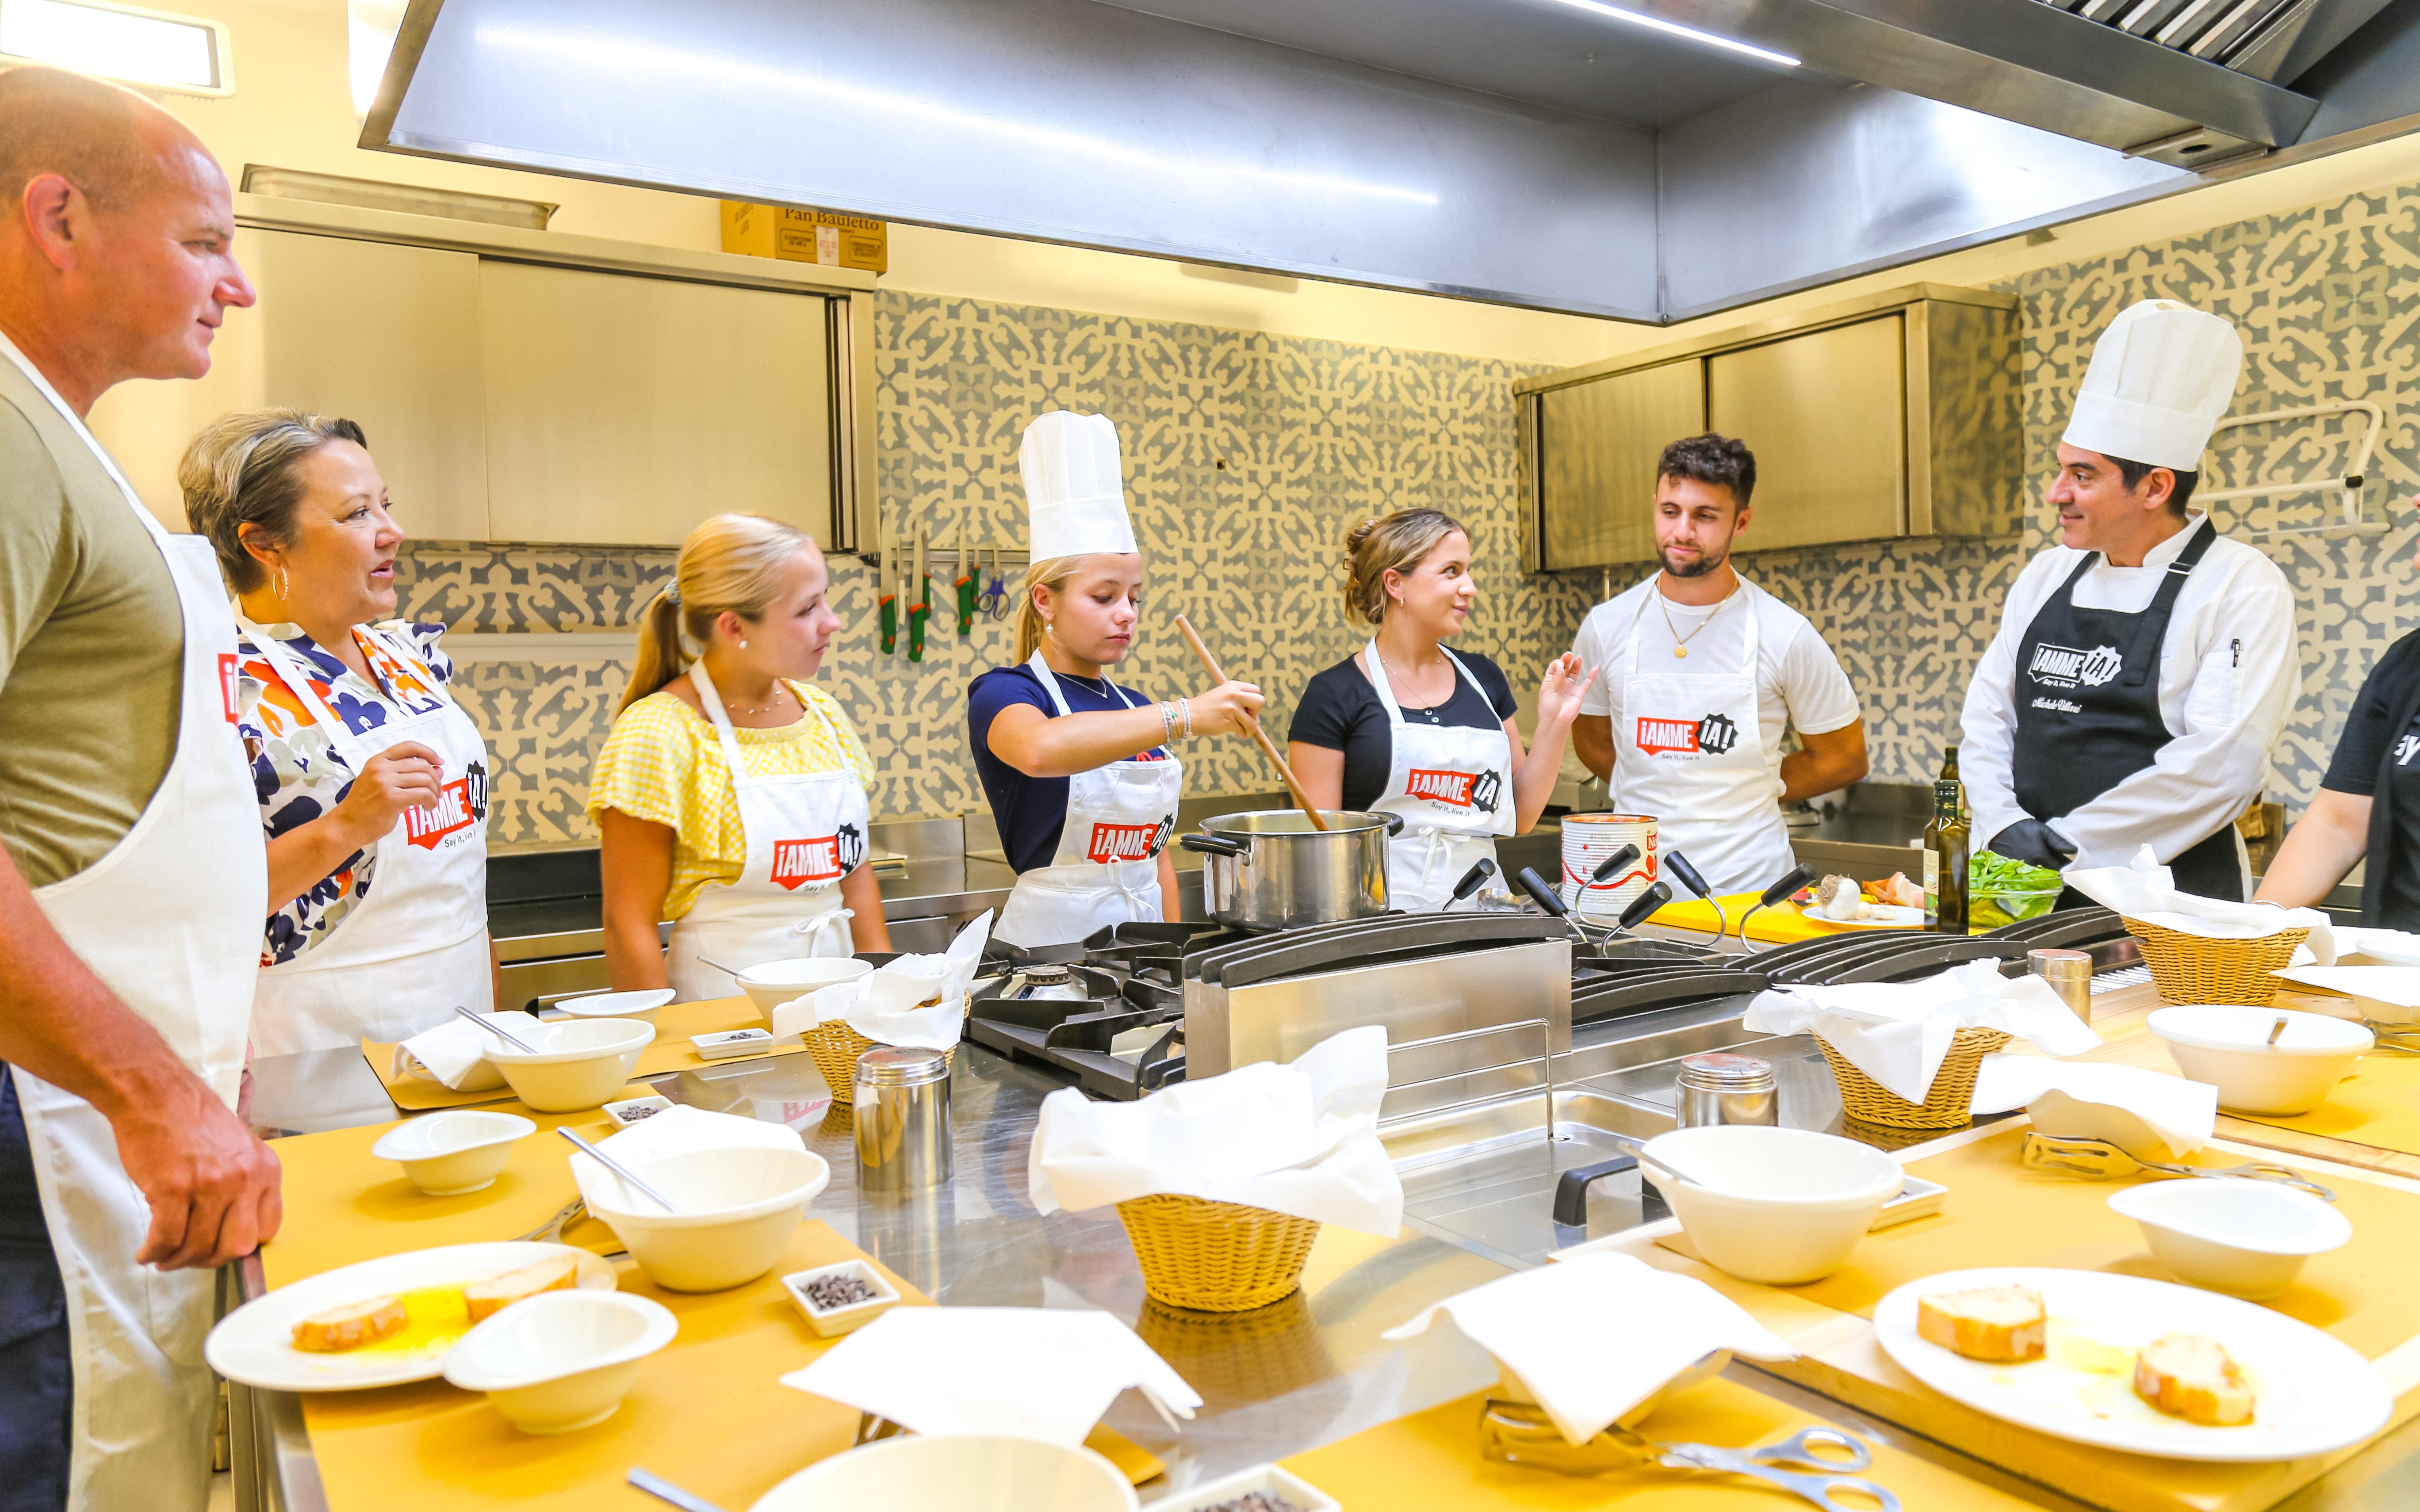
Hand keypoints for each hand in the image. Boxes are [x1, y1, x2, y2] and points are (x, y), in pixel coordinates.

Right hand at [112, 1076, 281, 1268]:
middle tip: (189, 1258)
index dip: (241, 1246)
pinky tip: (147, 1252)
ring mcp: (210, 1185)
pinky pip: (166, 1239)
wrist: (156, 1094)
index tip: (220, 1247)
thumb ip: (245, 1184)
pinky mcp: (173, 1190)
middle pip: (235, 1247)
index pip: (267, 1229)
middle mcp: (244, 1180)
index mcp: (266, 1170)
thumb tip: (234, 1227)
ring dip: (177, 1260)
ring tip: (163, 1256)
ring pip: (198, 1247)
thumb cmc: (193, 1120)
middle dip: (211, 1260)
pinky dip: (154, 1252)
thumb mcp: (239, 1147)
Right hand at [331, 741, 443, 846]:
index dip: (429, 752)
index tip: (439, 761)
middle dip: (435, 778)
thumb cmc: (364, 807)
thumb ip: (404, 774)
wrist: (346, 825)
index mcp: (378, 761)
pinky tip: (428, 808)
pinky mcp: (392, 799)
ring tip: (432, 801)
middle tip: (437, 791)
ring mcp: (385, 783)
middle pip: (422, 765)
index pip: (409, 747)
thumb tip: (437, 769)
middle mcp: (381, 768)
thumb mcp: (378, 782)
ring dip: (435, 792)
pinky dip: (431, 802)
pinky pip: (423, 795)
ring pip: (425, 780)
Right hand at [1188, 680, 1265, 736]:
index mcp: (1233, 685)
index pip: (1256, 690)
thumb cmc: (1205, 708)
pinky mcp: (1229, 721)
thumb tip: (1256, 717)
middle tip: (1247, 719)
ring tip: (1241, 732)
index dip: (1254, 702)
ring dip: (1249, 730)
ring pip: (1253, 722)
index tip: (1246, 709)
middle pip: (1260, 701)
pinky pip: (1244, 731)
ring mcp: (1232, 708)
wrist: (1187, 715)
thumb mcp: (1222, 695)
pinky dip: (1242, 735)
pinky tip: (1236, 735)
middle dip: (1256, 714)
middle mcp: (1234, 694)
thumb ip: (1238, 700)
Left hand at [1534, 653, 1597, 728]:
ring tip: (1578, 658)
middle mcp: (1561, 683)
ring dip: (1576, 665)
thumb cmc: (1548, 708)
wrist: (1556, 721)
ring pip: (1575, 673)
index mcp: (1551, 681)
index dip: (1558, 664)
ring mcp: (1570, 687)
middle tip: (1569, 655)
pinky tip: (1595, 667)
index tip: (1560, 665)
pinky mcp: (1579, 693)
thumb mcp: (1548, 691)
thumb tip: (1562, 667)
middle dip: (1566, 660)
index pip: (1555, 668)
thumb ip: (1556, 679)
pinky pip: (1587, 683)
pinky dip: (1591, 676)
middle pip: (1565, 668)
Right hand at [1989, 819, 2074, 871]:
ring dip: (2046, 875)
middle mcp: (2032, 866)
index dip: (2067, 868)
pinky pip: (2028, 877)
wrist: (2000, 828)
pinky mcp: (2013, 871)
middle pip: (2050, 875)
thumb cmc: (2023, 827)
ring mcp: (2021, 870)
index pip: (2060, 868)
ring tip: (2048, 869)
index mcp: (2040, 856)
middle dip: (2057, 872)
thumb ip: (2058, 841)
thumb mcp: (2043, 830)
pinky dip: (2034, 875)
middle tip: (2061, 868)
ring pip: (2039, 877)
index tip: (2071, 866)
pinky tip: (2036, 869)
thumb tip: (2074, 851)